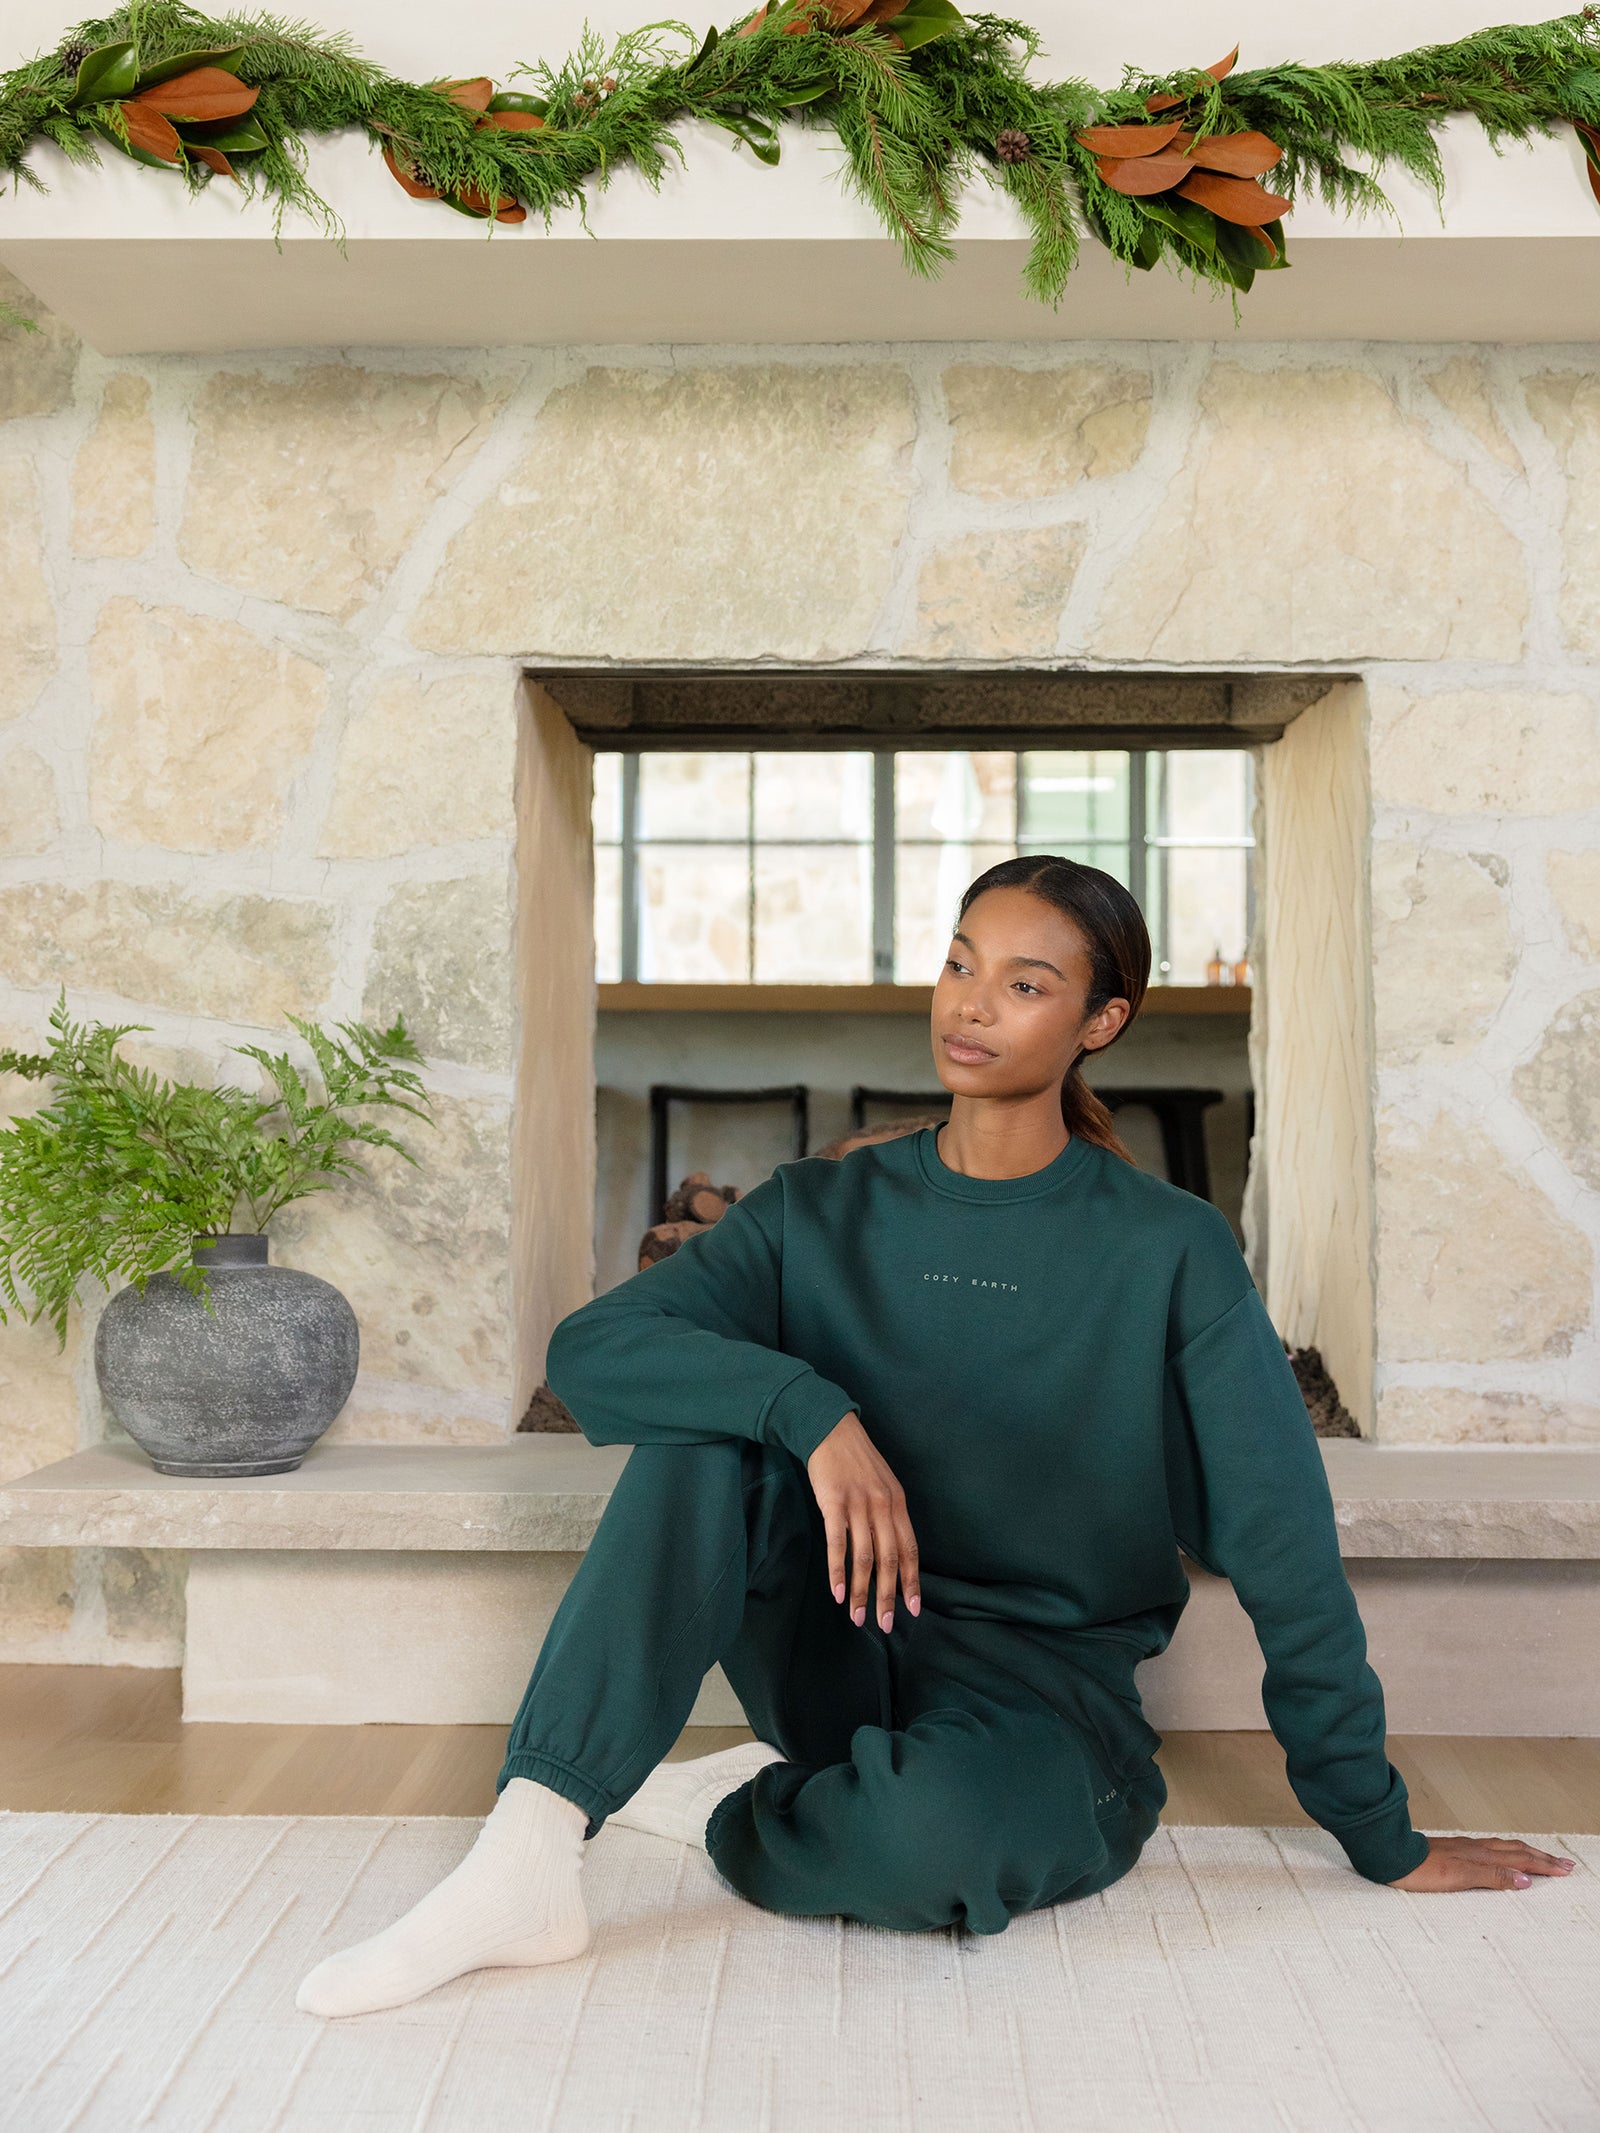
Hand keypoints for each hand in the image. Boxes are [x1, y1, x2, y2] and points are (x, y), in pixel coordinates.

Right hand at [806, 1413, 920, 1632]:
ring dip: (861, 1591)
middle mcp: (882, 1506)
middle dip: (887, 1596)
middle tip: (884, 1624)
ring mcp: (858, 1505)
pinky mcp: (833, 1504)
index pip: (909, 1550)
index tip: (913, 1609)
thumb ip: (888, 1514)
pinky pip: (838, 1544)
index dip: (912, 1581)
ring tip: (857, 1617)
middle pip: (889, 1559)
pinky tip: (838, 1592)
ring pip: (864, 1558)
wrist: (829, 1429)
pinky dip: (838, 1571)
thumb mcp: (883, 1483)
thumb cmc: (856, 1460)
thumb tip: (893, 1550)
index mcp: (897, 1503)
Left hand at [1389, 1835, 1575, 1891]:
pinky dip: (1505, 1854)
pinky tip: (1500, 1856)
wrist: (1390, 1858)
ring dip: (1525, 1853)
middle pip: (1515, 1850)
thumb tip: (1525, 1879)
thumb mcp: (1460, 1877)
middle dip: (1541, 1858)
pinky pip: (1488, 1850)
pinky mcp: (1453, 1852)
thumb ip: (1492, 1876)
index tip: (1565, 1870)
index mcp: (1480, 1854)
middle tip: (1564, 1865)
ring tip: (1540, 1857)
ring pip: (1502, 1848)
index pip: (1520, 1859)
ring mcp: (1464, 1848)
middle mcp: (1475, 1848)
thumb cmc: (1420, 1870)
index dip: (1543, 1865)